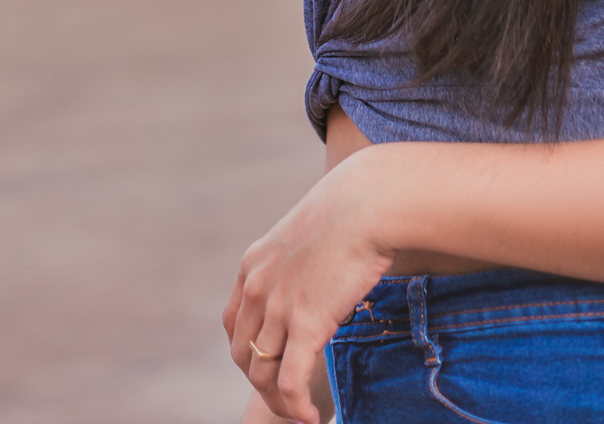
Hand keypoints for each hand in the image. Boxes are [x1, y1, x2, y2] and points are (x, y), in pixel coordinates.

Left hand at [223, 150, 395, 423]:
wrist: (369, 202)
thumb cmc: (352, 209)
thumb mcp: (308, 232)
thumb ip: (301, 259)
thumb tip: (319, 271)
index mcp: (254, 264)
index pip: (234, 323)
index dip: (249, 352)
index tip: (271, 364)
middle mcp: (257, 287)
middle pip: (244, 354)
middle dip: (262, 382)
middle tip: (286, 397)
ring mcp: (279, 306)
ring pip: (263, 375)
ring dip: (280, 402)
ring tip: (300, 414)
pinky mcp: (306, 322)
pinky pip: (289, 382)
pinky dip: (296, 408)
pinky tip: (312, 418)